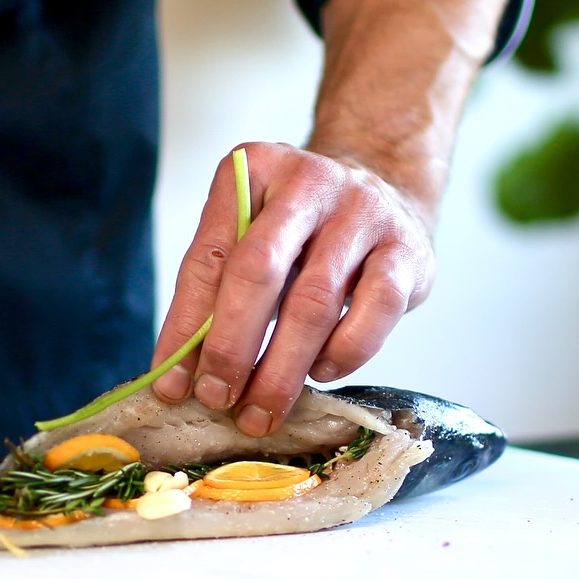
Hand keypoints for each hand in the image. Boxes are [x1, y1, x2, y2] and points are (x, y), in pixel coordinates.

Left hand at [149, 141, 434, 434]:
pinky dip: (343, 353)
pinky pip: (373, 311)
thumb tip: (176, 381)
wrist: (386, 190)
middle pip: (258, 271)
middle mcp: (308, 180)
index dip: (185, 328)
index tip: (170, 385)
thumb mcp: (250, 241)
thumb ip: (212, 298)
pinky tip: (320, 372)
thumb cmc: (300, 231)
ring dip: (282, 367)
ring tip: (261, 408)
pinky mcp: (408, 249)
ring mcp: (364, 210)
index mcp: (251, 170)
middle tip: (217, 399)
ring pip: (315, 301)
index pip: (206, 259)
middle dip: (231, 347)